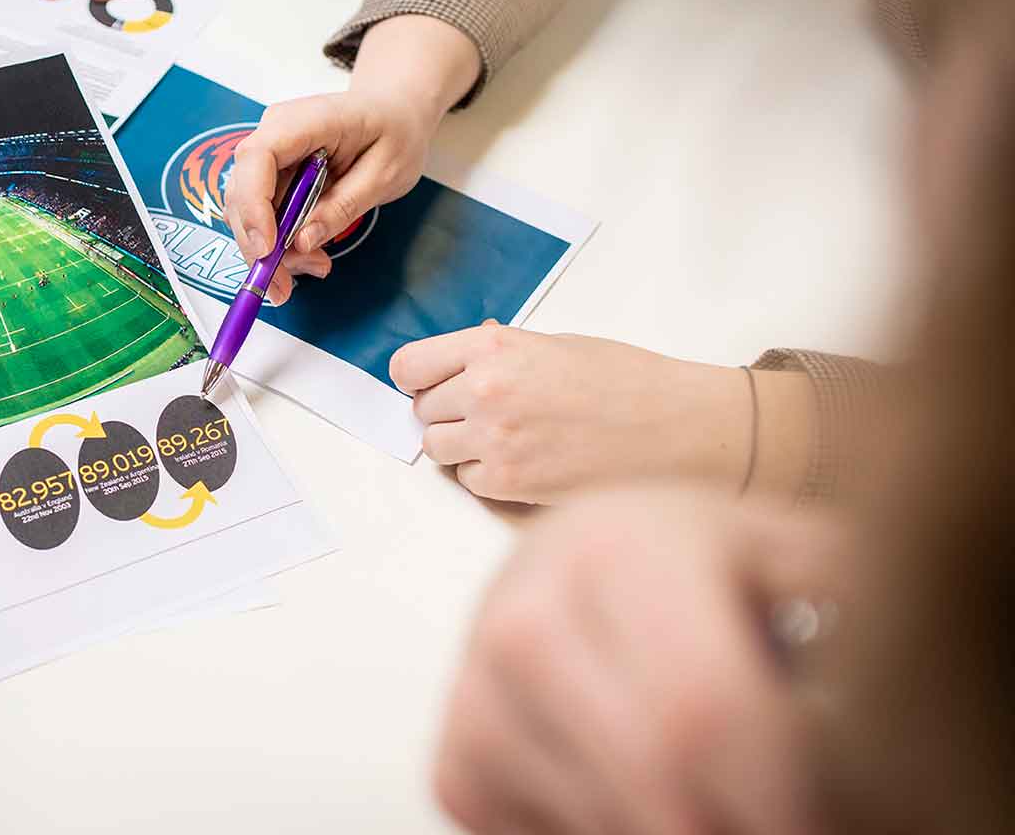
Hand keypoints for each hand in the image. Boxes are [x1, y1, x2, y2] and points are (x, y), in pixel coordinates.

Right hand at [224, 15, 479, 303]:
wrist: (394, 110)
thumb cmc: (396, 132)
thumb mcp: (386, 173)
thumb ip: (343, 206)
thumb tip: (301, 242)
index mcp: (305, 120)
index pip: (258, 157)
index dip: (254, 205)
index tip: (267, 250)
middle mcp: (275, 132)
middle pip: (243, 191)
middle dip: (257, 244)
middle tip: (284, 287)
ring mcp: (270, 153)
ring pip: (248, 209)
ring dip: (270, 249)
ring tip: (315, 267)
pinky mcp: (272, 173)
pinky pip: (264, 212)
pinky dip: (280, 241)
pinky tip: (309, 254)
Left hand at [392, 323, 767, 504]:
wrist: (676, 427)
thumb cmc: (626, 380)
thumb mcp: (554, 344)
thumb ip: (499, 353)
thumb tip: (462, 359)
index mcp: (493, 347)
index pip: (409, 366)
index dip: (417, 379)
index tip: (429, 386)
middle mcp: (484, 390)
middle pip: (423, 411)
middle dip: (447, 414)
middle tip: (487, 415)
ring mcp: (495, 438)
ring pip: (437, 449)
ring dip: (462, 447)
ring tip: (507, 439)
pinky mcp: (510, 482)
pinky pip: (468, 481)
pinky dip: (488, 476)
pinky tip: (526, 462)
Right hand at [435, 487, 838, 833]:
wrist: (575, 557)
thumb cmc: (700, 565)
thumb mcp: (789, 553)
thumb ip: (856, 599)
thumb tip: (903, 673)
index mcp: (617, 551)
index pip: (705, 708)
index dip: (786, 791)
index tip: (833, 814)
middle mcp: (524, 615)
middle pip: (657, 785)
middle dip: (741, 827)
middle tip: (791, 824)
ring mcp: (475, 694)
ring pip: (604, 826)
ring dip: (681, 832)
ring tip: (723, 795)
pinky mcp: (453, 763)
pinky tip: (640, 793)